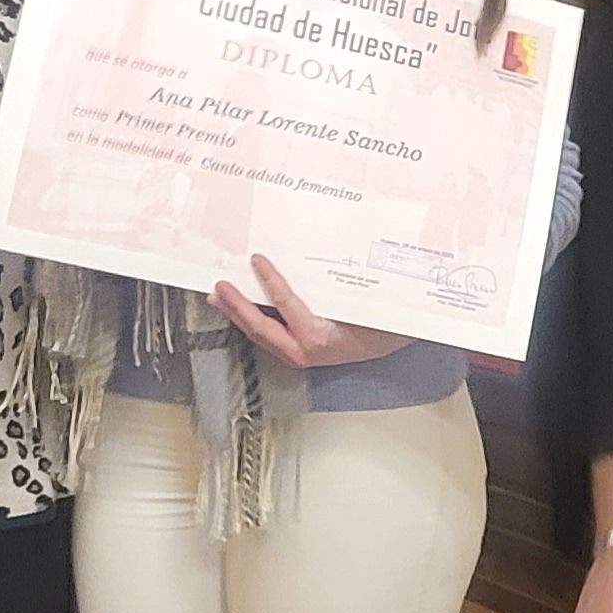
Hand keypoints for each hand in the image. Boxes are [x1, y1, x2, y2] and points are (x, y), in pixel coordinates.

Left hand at [211, 254, 412, 368]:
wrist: (392, 342)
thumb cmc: (378, 321)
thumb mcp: (357, 300)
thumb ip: (330, 286)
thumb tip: (311, 257)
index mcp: (317, 337)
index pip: (286, 304)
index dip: (270, 280)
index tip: (257, 259)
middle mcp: (304, 351)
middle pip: (260, 327)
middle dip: (236, 306)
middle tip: (219, 286)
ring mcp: (299, 354)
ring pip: (260, 334)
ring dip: (237, 314)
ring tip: (219, 297)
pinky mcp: (298, 352)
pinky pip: (270, 335)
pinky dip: (252, 320)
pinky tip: (241, 308)